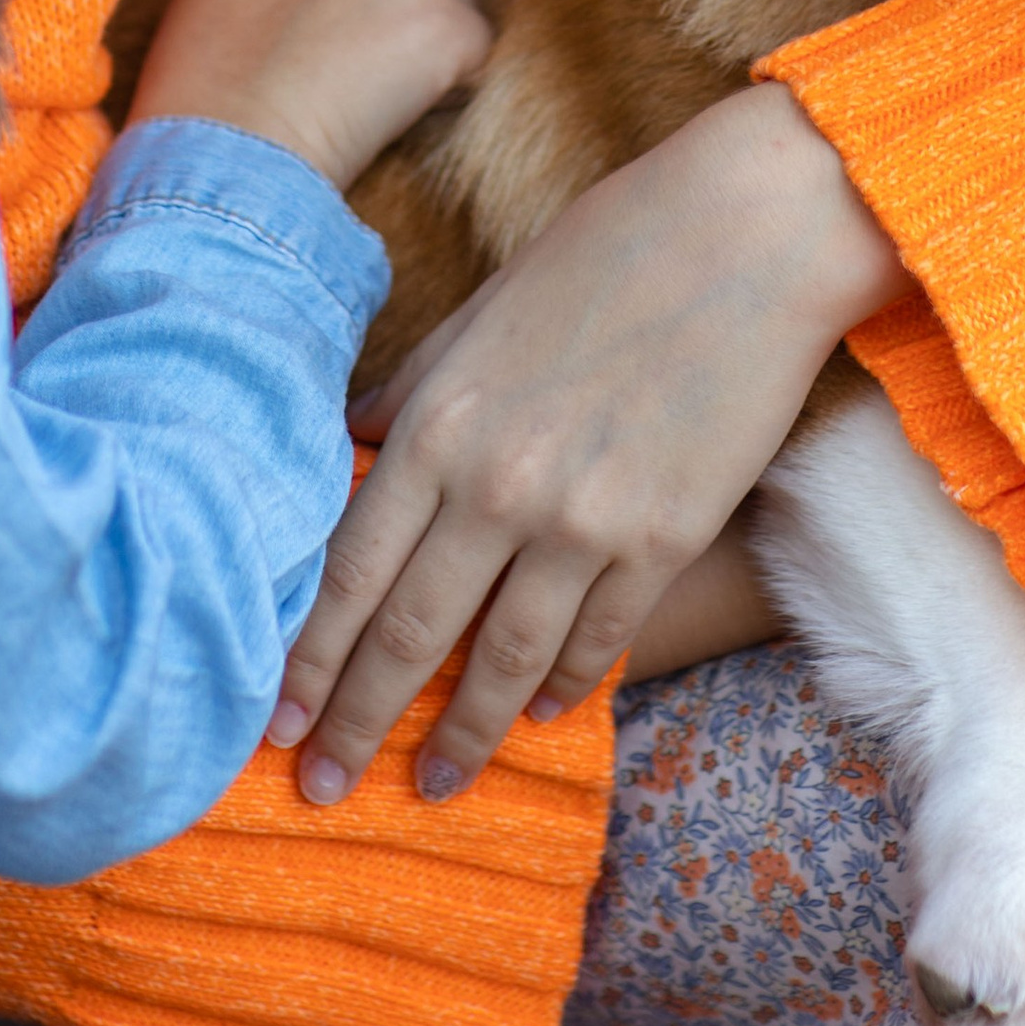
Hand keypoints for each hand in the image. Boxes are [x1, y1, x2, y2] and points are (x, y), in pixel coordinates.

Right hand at [126, 0, 489, 190]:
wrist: (223, 149)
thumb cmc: (201, 87)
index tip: (362, 16)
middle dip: (415, 0)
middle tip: (371, 66)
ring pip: (454, 2)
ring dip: (428, 48)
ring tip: (365, 99)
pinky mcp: (448, 21)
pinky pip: (474, 58)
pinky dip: (446, 95)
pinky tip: (389, 119)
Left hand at [268, 82, 904, 802]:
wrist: (747, 236)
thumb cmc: (607, 252)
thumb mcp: (482, 313)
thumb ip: (413, 390)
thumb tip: (356, 444)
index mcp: (438, 423)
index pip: (347, 572)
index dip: (307, 659)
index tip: (277, 722)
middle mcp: (498, 485)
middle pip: (409, 636)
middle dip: (358, 723)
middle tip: (325, 789)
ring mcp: (584, 521)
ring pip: (502, 661)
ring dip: (463, 735)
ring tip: (434, 784)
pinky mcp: (663, 539)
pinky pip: (597, 639)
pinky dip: (560, 685)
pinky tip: (537, 712)